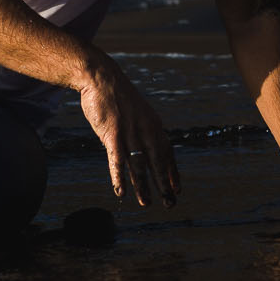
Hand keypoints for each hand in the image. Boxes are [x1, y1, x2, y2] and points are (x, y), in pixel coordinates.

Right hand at [76, 56, 179, 206]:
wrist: (102, 77)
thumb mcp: (137, 112)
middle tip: (170, 203)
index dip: (172, 172)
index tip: (177, 188)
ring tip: (147, 203)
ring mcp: (130, 133)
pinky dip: (119, 178)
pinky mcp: (112, 134)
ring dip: (143, 186)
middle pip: (158, 162)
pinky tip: (121, 192)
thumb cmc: (118, 97)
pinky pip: (117, 161)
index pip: (168, 153)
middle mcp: (146, 130)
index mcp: (154, 125)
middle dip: (164, 184)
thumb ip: (142, 130)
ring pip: (139, 165)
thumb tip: (144, 147)